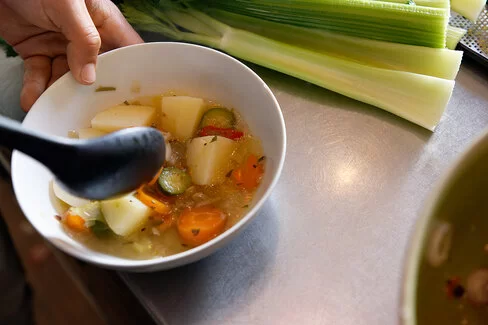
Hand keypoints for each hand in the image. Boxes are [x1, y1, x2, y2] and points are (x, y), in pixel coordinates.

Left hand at [0, 0, 142, 110]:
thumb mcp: (68, 5)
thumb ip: (84, 39)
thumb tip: (89, 76)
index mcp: (103, 21)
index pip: (127, 50)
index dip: (133, 72)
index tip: (134, 95)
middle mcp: (85, 37)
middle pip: (98, 72)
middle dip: (92, 92)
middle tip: (89, 108)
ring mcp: (62, 46)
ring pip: (67, 79)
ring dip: (59, 95)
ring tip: (54, 105)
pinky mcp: (37, 51)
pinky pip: (40, 76)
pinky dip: (36, 89)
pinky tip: (34, 98)